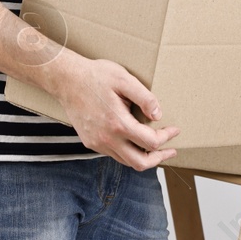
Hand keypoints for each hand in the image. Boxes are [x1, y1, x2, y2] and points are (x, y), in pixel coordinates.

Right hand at [53, 55, 179, 170]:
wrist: (66, 79)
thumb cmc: (96, 76)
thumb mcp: (124, 80)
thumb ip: (144, 98)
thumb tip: (158, 116)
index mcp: (118, 124)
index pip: (150, 142)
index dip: (167, 138)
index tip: (174, 130)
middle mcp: (106, 139)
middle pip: (139, 163)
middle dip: (158, 158)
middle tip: (170, 150)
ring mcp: (96, 143)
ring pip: (125, 161)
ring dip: (143, 156)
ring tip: (155, 147)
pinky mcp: (90, 142)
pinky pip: (113, 154)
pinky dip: (128, 151)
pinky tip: (133, 140)